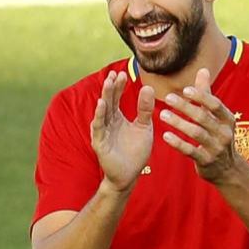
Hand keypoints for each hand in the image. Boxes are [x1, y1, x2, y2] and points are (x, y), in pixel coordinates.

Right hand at [90, 71, 155, 191]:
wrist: (129, 175)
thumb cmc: (135, 152)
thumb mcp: (144, 127)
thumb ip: (145, 109)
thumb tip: (149, 87)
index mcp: (117, 117)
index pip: (116, 97)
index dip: (119, 86)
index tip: (123, 73)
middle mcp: (108, 122)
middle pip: (108, 100)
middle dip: (111, 87)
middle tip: (114, 73)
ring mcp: (102, 131)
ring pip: (102, 111)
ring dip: (105, 96)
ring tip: (108, 83)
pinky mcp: (99, 142)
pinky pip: (99, 126)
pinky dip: (99, 115)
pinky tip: (101, 104)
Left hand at [160, 68, 241, 183]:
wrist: (227, 169)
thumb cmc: (217, 136)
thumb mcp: (216, 116)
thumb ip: (207, 93)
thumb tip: (203, 69)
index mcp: (227, 119)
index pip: (215, 104)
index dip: (201, 96)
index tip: (185, 89)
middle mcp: (224, 133)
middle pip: (203, 117)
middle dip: (185, 107)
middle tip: (167, 98)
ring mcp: (216, 148)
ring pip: (196, 133)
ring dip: (178, 123)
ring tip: (162, 114)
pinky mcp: (206, 161)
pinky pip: (191, 151)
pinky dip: (178, 143)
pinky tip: (166, 136)